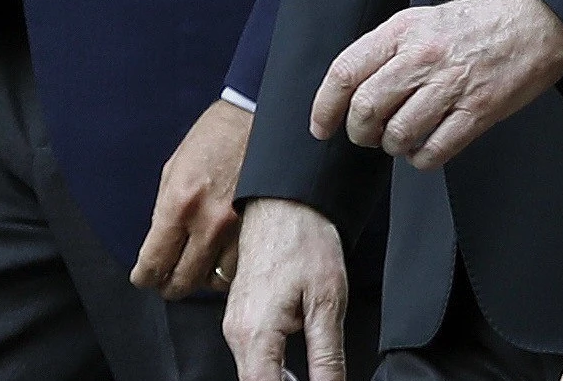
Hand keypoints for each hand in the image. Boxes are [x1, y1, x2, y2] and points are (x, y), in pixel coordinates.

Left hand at [133, 98, 254, 297]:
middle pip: (182, 282)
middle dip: (168, 285)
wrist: (257, 119)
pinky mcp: (260, 230)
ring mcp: (238, 230)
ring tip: (196, 271)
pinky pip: (240, 269)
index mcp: (180, 204)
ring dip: (201, 280)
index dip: (144, 277)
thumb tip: (159, 246)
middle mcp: (209, 222)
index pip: (154, 263)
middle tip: (165, 281)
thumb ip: (164, 210)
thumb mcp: (173, 169)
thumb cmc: (214, 138)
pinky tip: (221, 262)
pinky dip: (227, 271)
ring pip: (214, 283)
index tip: (144, 278)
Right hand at [224, 199, 348, 380]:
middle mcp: (236, 333)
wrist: (283, 200)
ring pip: (254, 374)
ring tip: (312, 377)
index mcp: (255, 334)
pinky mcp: (240, 316)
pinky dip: (274, 369)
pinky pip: (254, 356)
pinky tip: (298, 367)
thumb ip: (327, 358)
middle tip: (321, 379)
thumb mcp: (328, 304)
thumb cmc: (303, 239)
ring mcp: (234, 324)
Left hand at [310, 0, 562, 169]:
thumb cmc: (475, 23)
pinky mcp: (478, 112)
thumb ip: (386, 50)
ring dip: (392, 146)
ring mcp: (451, 86)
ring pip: (398, 134)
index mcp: (402, 31)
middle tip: (367, 135)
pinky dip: (421, 159)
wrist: (534, 21)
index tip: (321, 127)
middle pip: (366, 108)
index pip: (346, 72)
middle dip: (359, 131)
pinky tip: (424, 149)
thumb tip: (351, 89)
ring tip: (401, 138)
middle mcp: (422, 57)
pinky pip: (434, 151)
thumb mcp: (421, 20)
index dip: (325, 106)